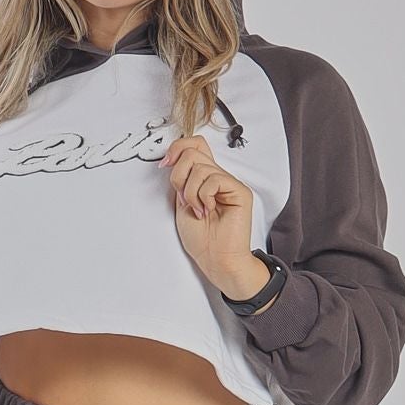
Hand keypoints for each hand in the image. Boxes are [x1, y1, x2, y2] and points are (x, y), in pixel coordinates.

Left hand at [160, 134, 266, 299]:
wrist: (216, 260)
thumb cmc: (202, 239)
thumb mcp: (181, 203)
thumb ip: (181, 180)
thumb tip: (171, 159)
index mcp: (204, 178)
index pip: (194, 144)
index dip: (177, 148)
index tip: (165, 164)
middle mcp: (218, 177)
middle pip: (193, 151)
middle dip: (178, 175)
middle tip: (183, 199)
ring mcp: (230, 183)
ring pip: (200, 167)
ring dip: (190, 192)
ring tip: (197, 210)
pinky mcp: (239, 191)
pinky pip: (214, 179)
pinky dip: (203, 196)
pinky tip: (207, 210)